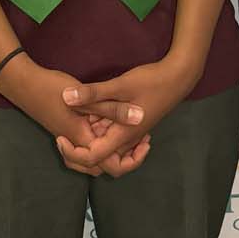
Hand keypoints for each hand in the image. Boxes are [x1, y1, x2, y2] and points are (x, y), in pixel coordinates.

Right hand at [0, 56, 147, 176]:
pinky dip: (99, 140)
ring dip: (110, 150)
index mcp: (83, 139)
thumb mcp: (88, 96)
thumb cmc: (52, 89)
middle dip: (123, 159)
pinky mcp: (65, 128)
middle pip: (102, 165)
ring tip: (128, 135)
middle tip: (141, 142)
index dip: (131, 160)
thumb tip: (140, 117)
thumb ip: (112, 108)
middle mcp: (76, 143)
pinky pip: (85, 144)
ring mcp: (69, 136)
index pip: (110, 164)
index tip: (145, 141)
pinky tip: (107, 122)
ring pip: (92, 156)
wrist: (23, 84)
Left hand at [57, 56, 198, 177]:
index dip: (72, 152)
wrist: (178, 77)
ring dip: (91, 136)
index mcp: (122, 135)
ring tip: (77, 119)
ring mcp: (130, 133)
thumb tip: (65, 97)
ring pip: (105, 146)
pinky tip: (94, 111)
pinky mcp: (132, 125)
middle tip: (63, 135)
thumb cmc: (151, 82)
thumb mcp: (120, 85)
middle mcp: (126, 140)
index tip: (60, 136)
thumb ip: (93, 94)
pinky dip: (101, 127)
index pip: (92, 158)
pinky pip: (112, 135)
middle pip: (99, 159)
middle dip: (79, 151)